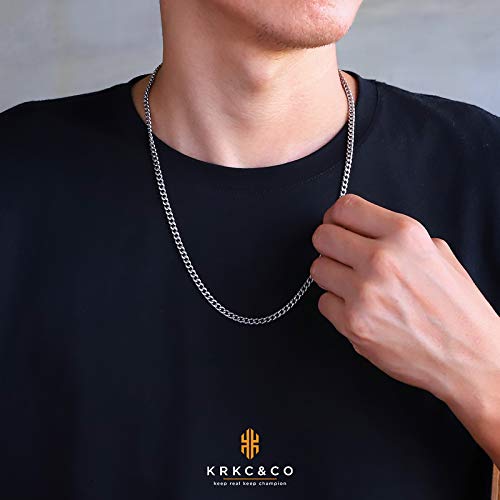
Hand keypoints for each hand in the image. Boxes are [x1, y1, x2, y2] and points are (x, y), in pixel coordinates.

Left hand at [310, 194, 499, 416]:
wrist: (470, 359)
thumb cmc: (458, 310)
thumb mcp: (438, 255)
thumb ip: (398, 237)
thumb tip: (364, 230)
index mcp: (405, 235)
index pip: (346, 208)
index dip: (336, 216)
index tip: (336, 225)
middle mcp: (382, 260)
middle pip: (322, 236)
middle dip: (329, 245)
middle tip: (340, 255)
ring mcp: (364, 293)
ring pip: (318, 269)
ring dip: (331, 276)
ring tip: (354, 285)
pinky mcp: (353, 323)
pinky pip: (323, 302)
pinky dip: (337, 306)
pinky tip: (359, 309)